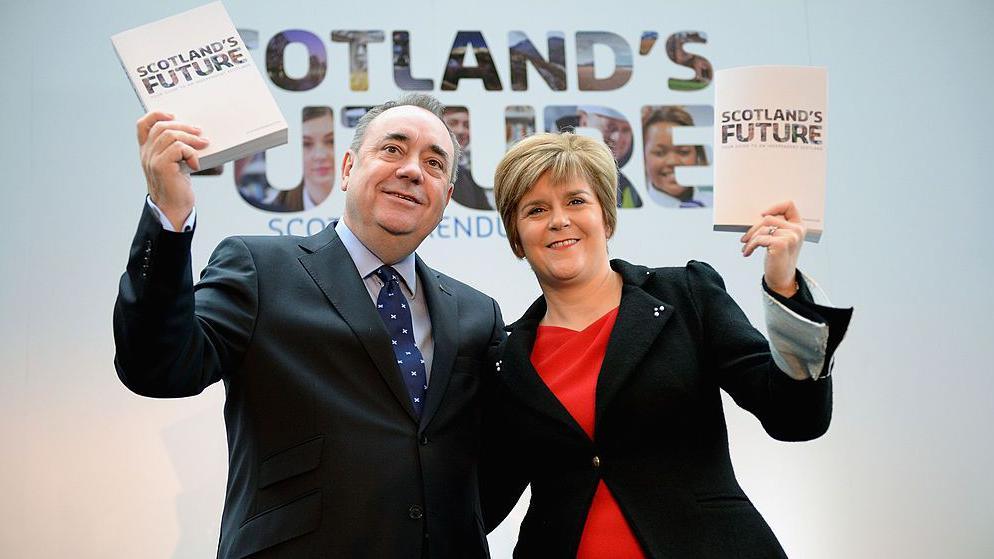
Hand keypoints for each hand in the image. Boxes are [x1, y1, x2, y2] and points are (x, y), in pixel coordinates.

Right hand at [136, 111, 208, 229]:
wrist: (173, 209)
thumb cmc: (177, 187)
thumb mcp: (175, 164)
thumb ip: (176, 150)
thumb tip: (196, 133)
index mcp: (147, 151)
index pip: (143, 125)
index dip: (156, 115)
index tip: (173, 115)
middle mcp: (146, 153)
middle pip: (162, 127)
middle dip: (183, 126)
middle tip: (200, 132)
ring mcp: (152, 159)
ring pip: (171, 135)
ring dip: (191, 138)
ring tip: (204, 144)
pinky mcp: (161, 166)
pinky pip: (178, 148)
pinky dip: (191, 152)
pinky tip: (196, 164)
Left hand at [739, 200, 805, 297]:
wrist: (782, 278)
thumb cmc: (779, 258)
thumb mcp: (780, 239)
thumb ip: (776, 226)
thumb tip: (758, 216)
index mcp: (799, 226)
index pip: (789, 205)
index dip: (774, 207)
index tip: (762, 215)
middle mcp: (797, 230)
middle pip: (769, 218)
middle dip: (753, 228)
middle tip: (745, 238)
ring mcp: (791, 236)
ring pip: (763, 228)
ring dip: (750, 238)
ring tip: (746, 247)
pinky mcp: (781, 244)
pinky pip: (759, 239)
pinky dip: (750, 246)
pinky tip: (747, 252)